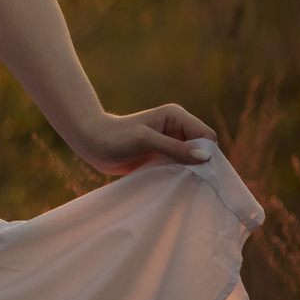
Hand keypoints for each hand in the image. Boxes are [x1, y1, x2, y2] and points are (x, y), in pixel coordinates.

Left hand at [67, 103, 221, 175]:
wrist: (92, 144)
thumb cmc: (115, 137)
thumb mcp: (145, 141)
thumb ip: (174, 148)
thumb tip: (205, 157)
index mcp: (177, 116)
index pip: (206, 135)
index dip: (207, 152)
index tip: (197, 170)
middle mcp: (178, 127)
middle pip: (204, 148)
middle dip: (201, 163)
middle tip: (191, 179)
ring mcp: (173, 142)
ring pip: (196, 159)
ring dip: (192, 170)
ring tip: (182, 182)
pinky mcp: (166, 155)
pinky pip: (184, 166)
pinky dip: (183, 174)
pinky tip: (176, 183)